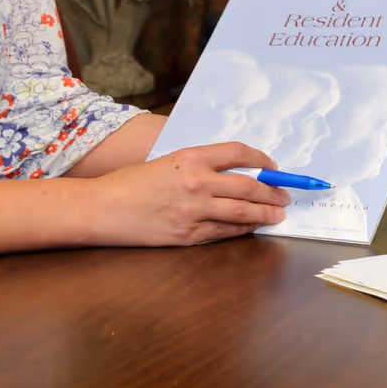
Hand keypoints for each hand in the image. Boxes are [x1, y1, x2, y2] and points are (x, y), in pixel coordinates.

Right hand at [86, 141, 291, 246]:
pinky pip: (224, 232)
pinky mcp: (187, 235)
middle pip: (248, 186)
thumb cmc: (130, 183)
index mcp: (190, 157)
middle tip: (285, 195)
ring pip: (241, 212)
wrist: (101, 208)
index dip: (262, 159)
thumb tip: (233, 172)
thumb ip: (198, 165)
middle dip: (272, 192)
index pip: (238, 152)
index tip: (273, 166)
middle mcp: (196, 182)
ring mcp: (193, 211)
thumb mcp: (166, 162)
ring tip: (278, 214)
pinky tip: (252, 227)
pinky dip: (242, 230)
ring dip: (264, 214)